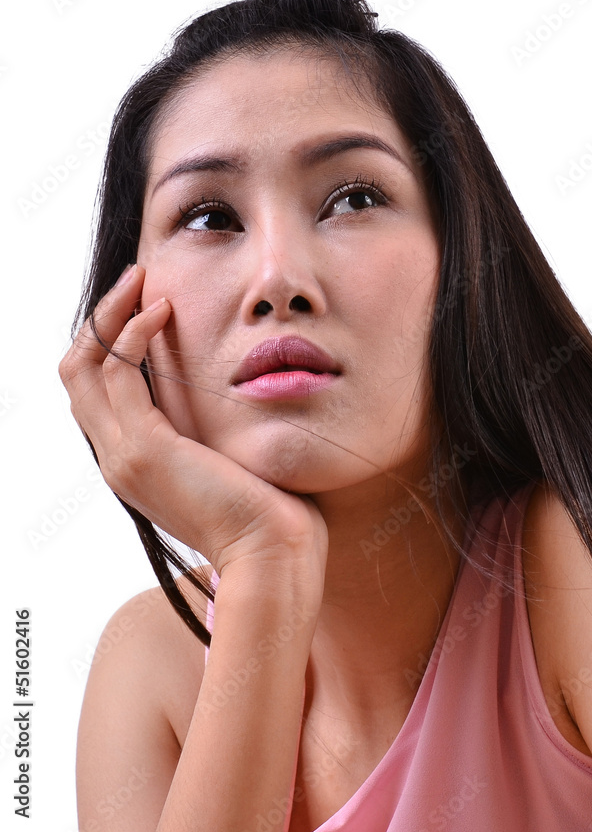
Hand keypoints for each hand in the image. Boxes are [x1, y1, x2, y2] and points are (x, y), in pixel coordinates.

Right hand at [58, 264, 328, 579]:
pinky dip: (132, 333)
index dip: (112, 340)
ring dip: (111, 315)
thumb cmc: (267, 506)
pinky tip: (162, 310)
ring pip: (84, 367)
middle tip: (136, 280)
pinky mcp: (144, 448)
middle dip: (102, 319)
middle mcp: (115, 458)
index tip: (147, 302)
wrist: (273, 552)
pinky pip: (118, 373)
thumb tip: (229, 390)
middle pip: (78, 373)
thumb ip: (210, 427)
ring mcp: (122, 455)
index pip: (98, 390)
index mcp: (133, 461)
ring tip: (142, 281)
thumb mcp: (227, 457)